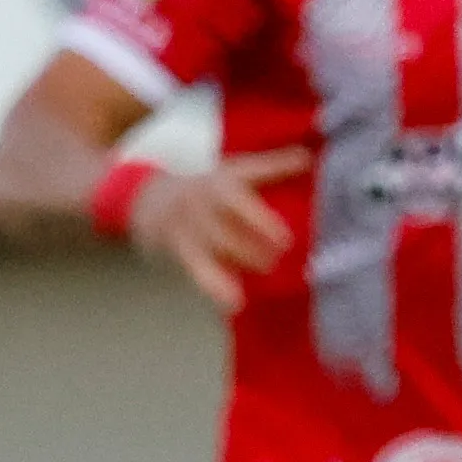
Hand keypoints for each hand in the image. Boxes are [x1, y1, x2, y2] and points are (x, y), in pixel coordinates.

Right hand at [132, 149, 304, 311]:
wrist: (153, 202)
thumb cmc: (209, 187)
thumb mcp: (235, 170)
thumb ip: (271, 167)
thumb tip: (308, 157)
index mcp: (218, 185)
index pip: (236, 200)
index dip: (259, 220)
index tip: (285, 239)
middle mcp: (200, 207)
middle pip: (223, 230)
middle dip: (251, 246)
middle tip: (279, 258)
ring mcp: (189, 231)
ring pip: (212, 250)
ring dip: (239, 262)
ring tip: (265, 272)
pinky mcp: (184, 254)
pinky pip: (198, 272)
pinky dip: (215, 289)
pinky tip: (233, 304)